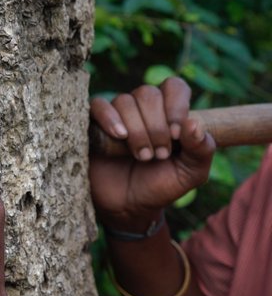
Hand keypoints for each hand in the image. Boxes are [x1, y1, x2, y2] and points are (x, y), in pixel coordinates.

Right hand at [89, 77, 214, 229]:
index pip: (174, 87)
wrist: (130, 207)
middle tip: (159, 155)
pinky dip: (109, 118)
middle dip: (156, 126)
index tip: (177, 135)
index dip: (176, 106)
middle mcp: (142, 108)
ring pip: (125, 101)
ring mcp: (117, 114)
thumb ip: (201, 150)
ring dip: (137, 131)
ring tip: (142, 156)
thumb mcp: (190, 173)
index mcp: (168, 111)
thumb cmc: (161, 185)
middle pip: (148, 94)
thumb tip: (194, 123)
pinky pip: (98, 105)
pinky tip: (119, 136)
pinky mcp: (94, 124)